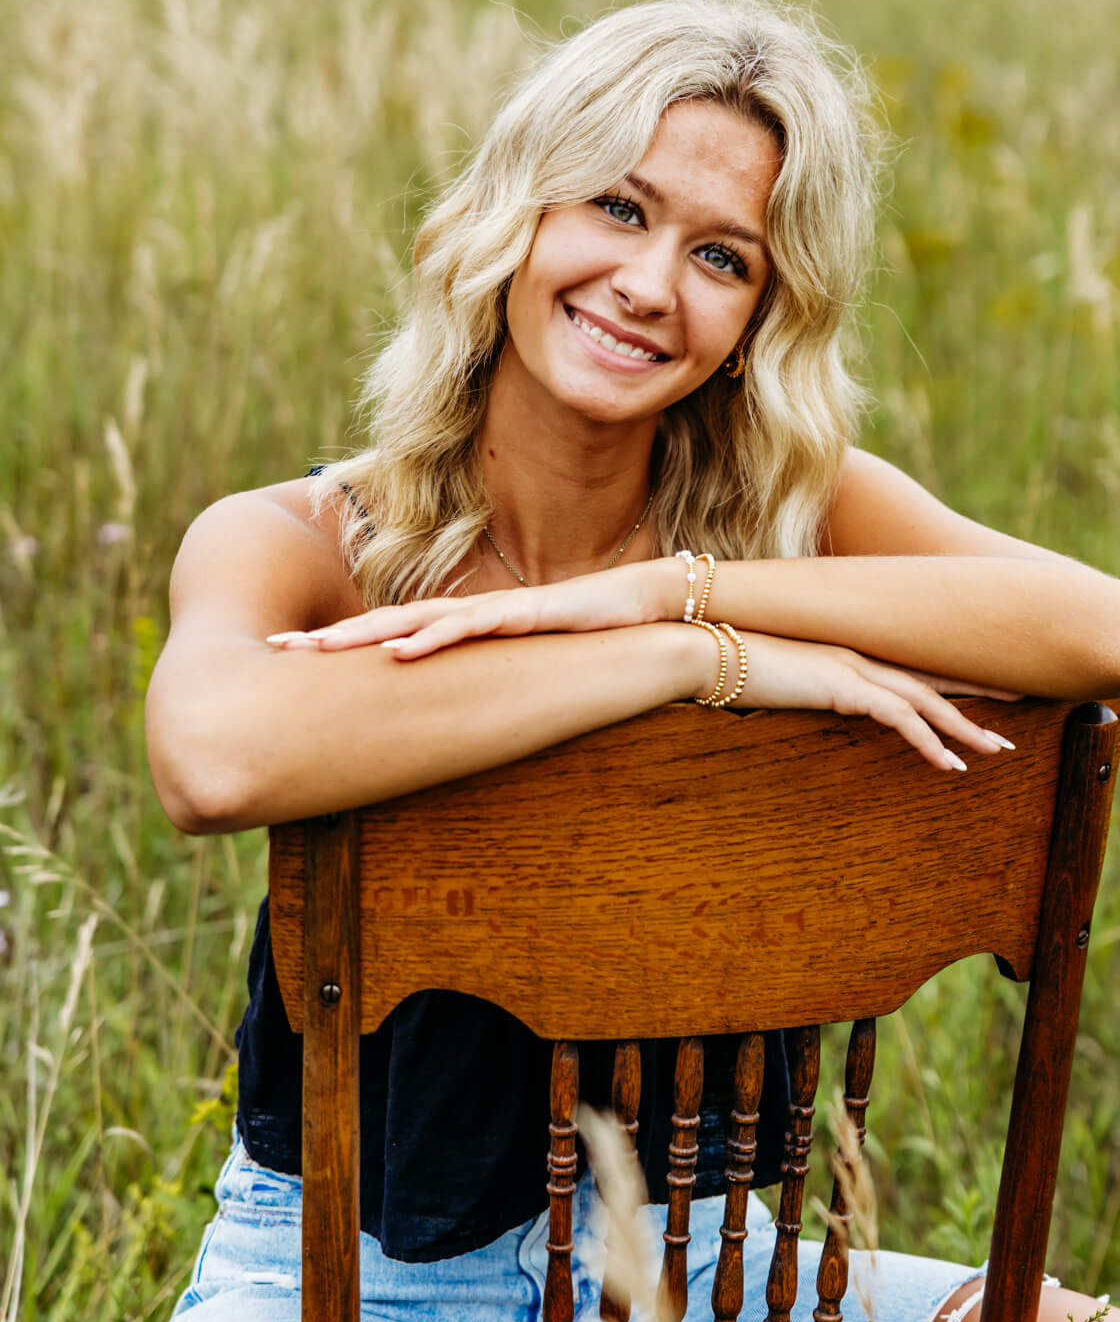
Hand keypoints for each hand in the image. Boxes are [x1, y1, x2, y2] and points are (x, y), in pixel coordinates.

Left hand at [266, 561, 667, 657]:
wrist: (643, 605)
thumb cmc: (582, 637)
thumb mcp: (520, 667)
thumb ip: (484, 680)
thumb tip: (448, 717)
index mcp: (461, 627)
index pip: (387, 634)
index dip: (337, 645)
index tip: (288, 658)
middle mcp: (467, 613)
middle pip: (384, 623)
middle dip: (329, 638)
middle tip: (275, 649)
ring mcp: (493, 610)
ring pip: (415, 620)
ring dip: (363, 635)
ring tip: (318, 650)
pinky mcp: (525, 614)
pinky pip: (469, 627)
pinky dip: (431, 638)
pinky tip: (399, 650)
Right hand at [730, 633, 1016, 772]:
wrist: (703, 652)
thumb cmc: (732, 667)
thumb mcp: (780, 680)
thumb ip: (806, 688)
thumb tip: (815, 700)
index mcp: (849, 653)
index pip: (913, 666)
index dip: (953, 678)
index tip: (988, 689)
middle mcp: (859, 656)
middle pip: (933, 677)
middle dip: (979, 695)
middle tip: (1020, 710)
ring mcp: (852, 668)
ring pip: (926, 699)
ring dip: (965, 726)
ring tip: (997, 750)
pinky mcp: (841, 686)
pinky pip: (898, 718)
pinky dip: (927, 742)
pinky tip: (948, 765)